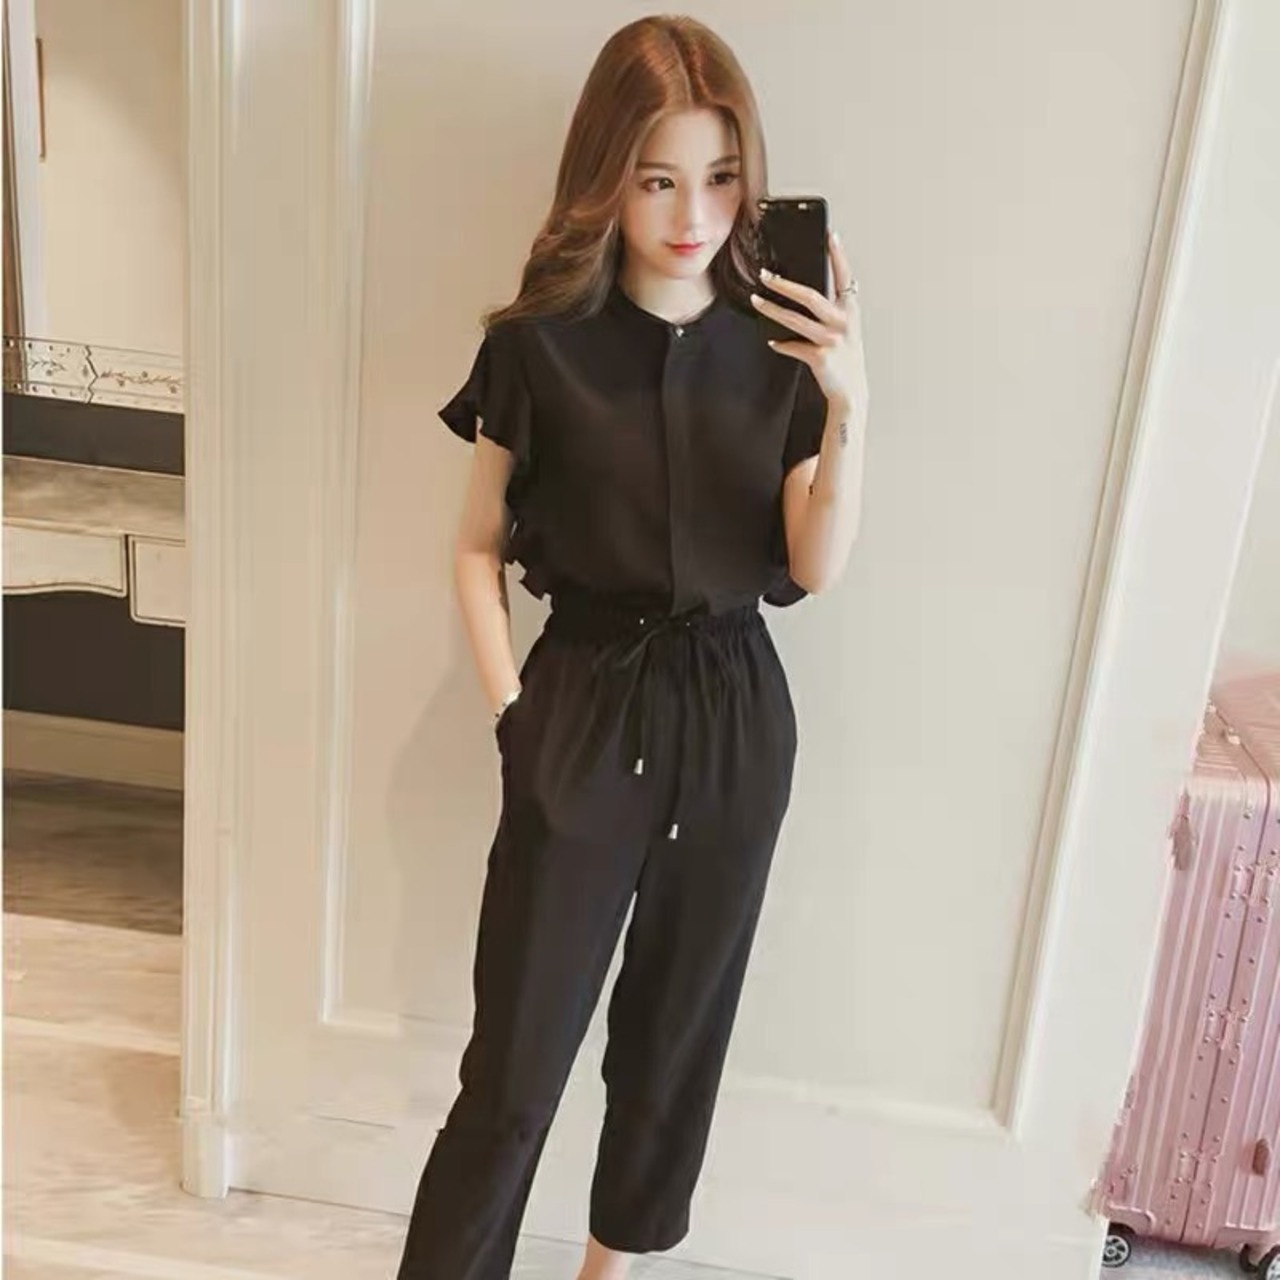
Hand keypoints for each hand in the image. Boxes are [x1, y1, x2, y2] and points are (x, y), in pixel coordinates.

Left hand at [750, 228, 867, 417]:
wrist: (852, 392)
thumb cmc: (846, 358)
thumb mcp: (846, 329)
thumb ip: (833, 310)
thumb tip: (803, 293)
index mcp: (851, 310)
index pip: (845, 277)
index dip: (838, 255)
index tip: (830, 235)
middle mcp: (844, 322)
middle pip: (811, 296)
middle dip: (785, 284)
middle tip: (765, 275)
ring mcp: (832, 340)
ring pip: (796, 320)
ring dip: (772, 309)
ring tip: (756, 301)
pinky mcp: (820, 358)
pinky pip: (793, 346)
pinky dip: (781, 343)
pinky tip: (772, 340)